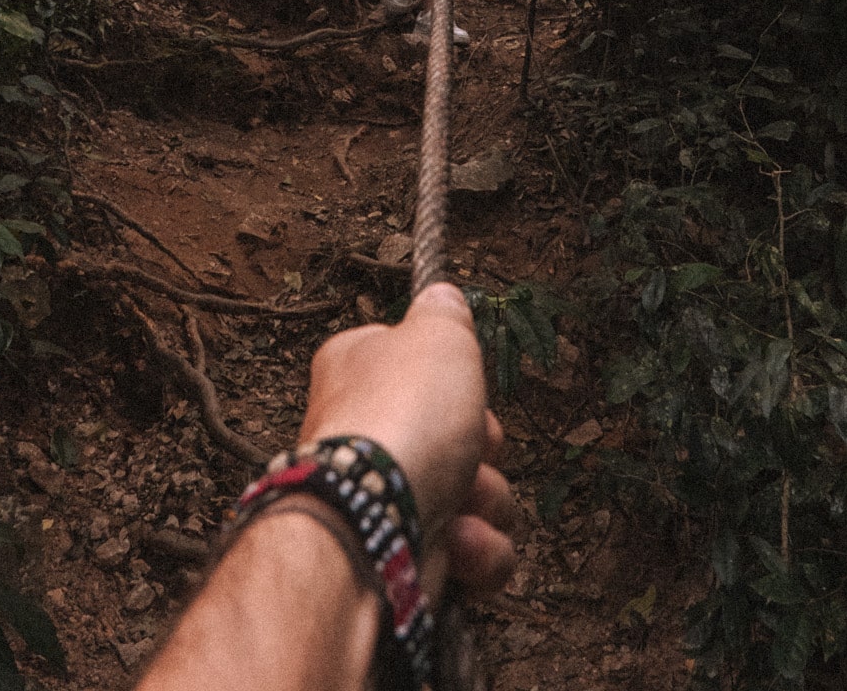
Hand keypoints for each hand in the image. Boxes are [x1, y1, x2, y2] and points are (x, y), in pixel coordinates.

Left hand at [299, 282, 516, 600]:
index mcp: (360, 370)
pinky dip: (478, 547)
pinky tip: (459, 540)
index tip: (464, 380)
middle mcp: (368, 433)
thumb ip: (445, 311)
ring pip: (478, 492)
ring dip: (486, 497)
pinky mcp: (408, 553)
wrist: (374, 519)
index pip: (422, 367)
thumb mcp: (437, 332)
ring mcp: (387, 498)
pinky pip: (475, 550)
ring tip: (462, 499)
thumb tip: (442, 294)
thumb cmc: (404, 413)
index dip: (458, 376)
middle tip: (470, 442)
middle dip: (483, 444)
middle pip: (461, 431)